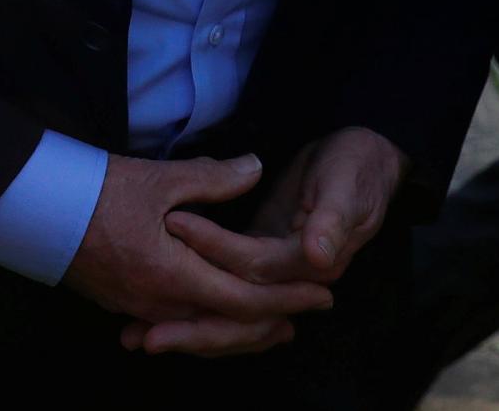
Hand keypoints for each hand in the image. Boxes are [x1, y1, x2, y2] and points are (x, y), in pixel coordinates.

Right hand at [62, 153, 334, 359]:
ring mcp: (138, 307)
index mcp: (174, 275)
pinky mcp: (123, 302)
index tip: (321, 294)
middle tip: (307, 313)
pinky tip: (212, 317)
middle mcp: (159, 303)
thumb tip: (255, 168)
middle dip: (271, 322)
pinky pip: (174, 323)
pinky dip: (204, 323)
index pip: (244, 299)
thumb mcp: (160, 178)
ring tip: (272, 324)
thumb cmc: (98, 190)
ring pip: (201, 329)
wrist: (37, 207)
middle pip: (227, 326)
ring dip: (240, 326)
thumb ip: (213, 178)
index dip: (287, 298)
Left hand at [135, 130, 403, 355]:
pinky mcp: (257, 262)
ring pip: (226, 313)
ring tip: (134, 336)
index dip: (215, 252)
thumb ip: (332, 220)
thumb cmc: (356, 167)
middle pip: (238, 312)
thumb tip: (318, 256)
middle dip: (192, 328)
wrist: (363, 162)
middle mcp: (290, 280)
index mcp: (311, 264)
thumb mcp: (346, 186)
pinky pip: (222, 294)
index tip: (173, 229)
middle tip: (142, 336)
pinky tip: (154, 316)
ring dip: (184, 327)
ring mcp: (272, 275)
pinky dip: (192, 307)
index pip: (255, 270)